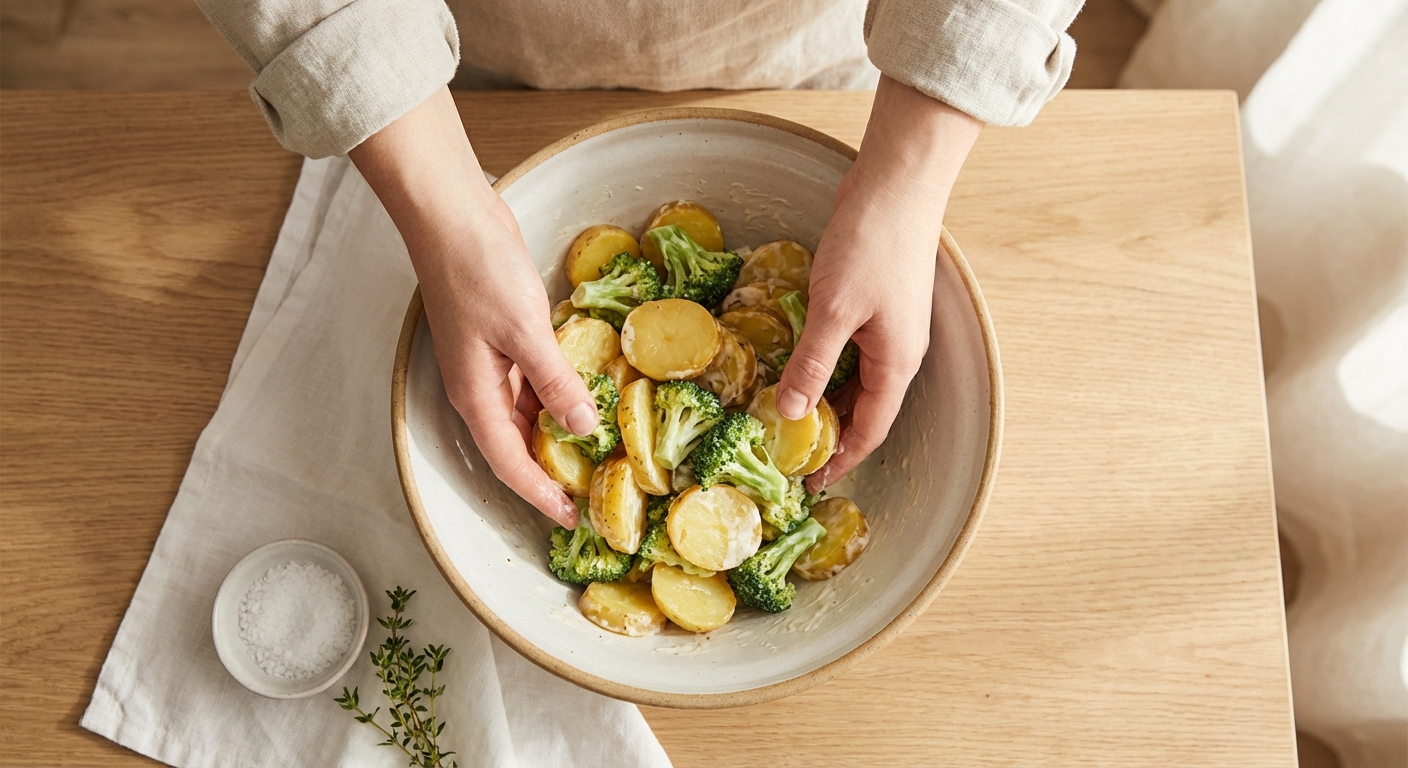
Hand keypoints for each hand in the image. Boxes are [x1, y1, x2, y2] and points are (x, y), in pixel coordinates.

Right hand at [351, 87, 592, 527]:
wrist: (452, 215)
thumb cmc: (478, 270)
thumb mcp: (525, 329)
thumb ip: (556, 381)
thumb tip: (585, 427)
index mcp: (476, 395)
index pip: (510, 464)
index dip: (540, 495)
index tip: (571, 517)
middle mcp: (479, 387)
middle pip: (517, 446)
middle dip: (551, 473)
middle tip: (594, 492)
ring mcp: (489, 363)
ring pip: (526, 414)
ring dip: (557, 434)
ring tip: (598, 452)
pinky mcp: (503, 339)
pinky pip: (532, 382)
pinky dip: (557, 395)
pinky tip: (587, 396)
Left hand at [777, 76, 981, 491]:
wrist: (896, 183)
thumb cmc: (872, 245)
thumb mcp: (834, 310)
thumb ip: (813, 363)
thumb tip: (792, 413)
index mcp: (896, 363)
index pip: (870, 429)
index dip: (842, 459)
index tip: (812, 482)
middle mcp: (896, 351)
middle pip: (862, 408)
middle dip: (829, 434)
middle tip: (788, 453)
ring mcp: (885, 326)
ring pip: (852, 378)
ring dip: (822, 398)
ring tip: (784, 416)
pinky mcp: (871, 302)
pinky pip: (846, 349)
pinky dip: (822, 363)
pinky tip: (793, 362)